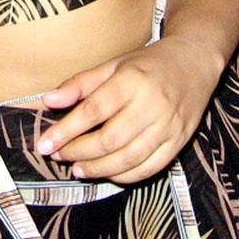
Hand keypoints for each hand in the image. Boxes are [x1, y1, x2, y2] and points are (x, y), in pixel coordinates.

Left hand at [36, 37, 221, 183]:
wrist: (193, 62)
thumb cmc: (146, 64)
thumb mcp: (112, 65)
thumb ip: (80, 84)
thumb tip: (48, 100)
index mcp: (131, 79)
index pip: (93, 110)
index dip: (66, 130)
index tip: (44, 144)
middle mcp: (151, 104)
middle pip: (109, 139)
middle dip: (79, 152)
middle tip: (59, 156)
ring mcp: (168, 125)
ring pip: (128, 159)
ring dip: (98, 169)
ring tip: (78, 169)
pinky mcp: (179, 142)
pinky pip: (149, 168)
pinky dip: (125, 176)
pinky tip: (107, 173)